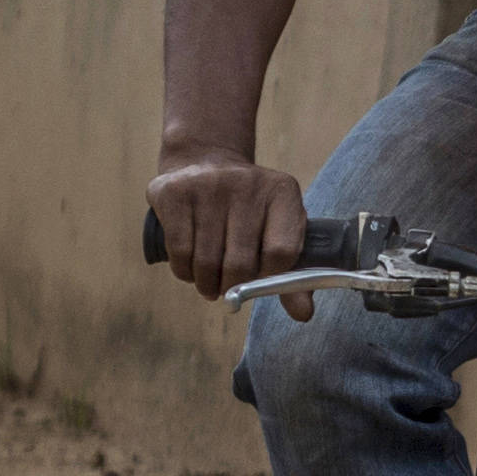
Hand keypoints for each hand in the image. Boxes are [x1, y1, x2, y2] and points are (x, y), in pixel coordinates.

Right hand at [149, 149, 313, 319]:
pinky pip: (180, 250)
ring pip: (207, 261)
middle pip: (242, 262)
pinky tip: (190, 271)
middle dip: (233, 287)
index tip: (258, 283)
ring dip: (207, 284)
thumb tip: (302, 314)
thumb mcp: (279, 229)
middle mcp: (247, 184)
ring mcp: (208, 186)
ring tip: (210, 286)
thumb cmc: (250, 210)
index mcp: (283, 192)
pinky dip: (184, 271)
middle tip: (228, 292)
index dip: (269, 278)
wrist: (206, 161)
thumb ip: (294, 273)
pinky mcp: (174, 193)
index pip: (282, 253)